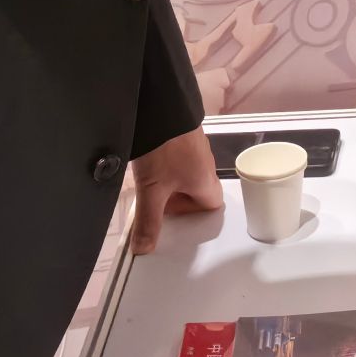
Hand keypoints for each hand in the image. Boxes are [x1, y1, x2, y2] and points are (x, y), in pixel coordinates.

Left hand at [128, 128, 223, 253]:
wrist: (160, 107)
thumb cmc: (163, 151)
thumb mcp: (151, 190)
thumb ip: (148, 221)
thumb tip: (143, 249)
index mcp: (205, 181)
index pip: (212, 204)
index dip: (193, 212)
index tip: (170, 211)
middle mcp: (206, 164)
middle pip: (199, 188)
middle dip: (178, 197)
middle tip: (156, 198)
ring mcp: (196, 146)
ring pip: (188, 172)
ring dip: (171, 179)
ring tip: (149, 179)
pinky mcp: (184, 134)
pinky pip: (181, 156)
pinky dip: (167, 162)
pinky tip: (150, 159)